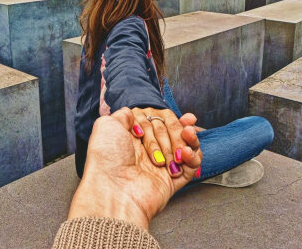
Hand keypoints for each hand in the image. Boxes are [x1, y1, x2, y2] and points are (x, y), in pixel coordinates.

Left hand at [68, 107, 201, 229]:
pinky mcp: (172, 181)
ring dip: (190, 139)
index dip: (170, 119)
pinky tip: (187, 152)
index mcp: (135, 137)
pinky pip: (191, 167)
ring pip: (185, 147)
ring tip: (188, 135)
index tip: (178, 117)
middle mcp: (148, 150)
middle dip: (175, 130)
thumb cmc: (107, 157)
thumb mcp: (107, 125)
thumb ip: (123, 114)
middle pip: (173, 132)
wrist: (112, 189)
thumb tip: (133, 112)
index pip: (160, 121)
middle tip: (170, 134)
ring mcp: (161, 166)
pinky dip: (194, 157)